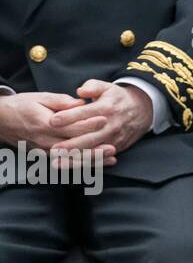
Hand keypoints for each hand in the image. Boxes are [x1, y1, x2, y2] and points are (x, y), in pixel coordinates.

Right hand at [0, 92, 115, 163]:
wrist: (1, 120)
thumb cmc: (22, 105)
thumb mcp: (40, 97)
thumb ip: (61, 101)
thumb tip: (81, 102)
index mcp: (44, 124)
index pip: (70, 126)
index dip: (88, 124)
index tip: (104, 120)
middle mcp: (44, 140)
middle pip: (73, 147)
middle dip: (94, 148)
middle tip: (112, 147)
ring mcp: (44, 151)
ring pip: (71, 159)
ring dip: (91, 160)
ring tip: (111, 158)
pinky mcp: (44, 156)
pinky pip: (66, 163)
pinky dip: (83, 164)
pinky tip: (98, 164)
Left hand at [46, 80, 154, 159]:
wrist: (143, 110)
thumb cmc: (117, 98)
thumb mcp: (107, 87)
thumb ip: (92, 86)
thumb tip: (80, 91)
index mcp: (106, 108)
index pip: (85, 113)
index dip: (69, 117)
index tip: (52, 120)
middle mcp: (111, 125)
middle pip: (89, 137)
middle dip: (71, 144)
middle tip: (53, 148)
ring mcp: (114, 138)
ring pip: (93, 150)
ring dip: (75, 158)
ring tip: (57, 161)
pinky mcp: (116, 147)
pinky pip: (99, 158)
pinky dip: (84, 163)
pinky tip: (69, 166)